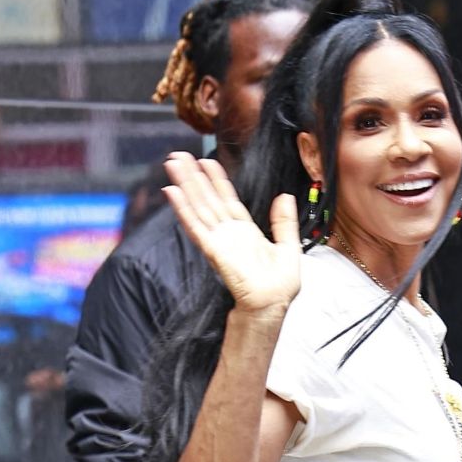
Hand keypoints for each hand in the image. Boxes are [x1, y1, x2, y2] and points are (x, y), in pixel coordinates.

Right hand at [163, 154, 300, 317]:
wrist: (271, 306)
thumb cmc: (279, 286)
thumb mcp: (289, 247)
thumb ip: (284, 222)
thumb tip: (285, 196)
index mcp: (245, 231)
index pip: (227, 199)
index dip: (217, 179)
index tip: (207, 160)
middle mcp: (228, 233)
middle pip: (207, 198)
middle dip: (193, 176)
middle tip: (179, 155)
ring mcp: (219, 240)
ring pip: (198, 206)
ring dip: (184, 185)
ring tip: (172, 163)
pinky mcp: (213, 250)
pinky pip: (196, 226)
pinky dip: (183, 209)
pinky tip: (172, 193)